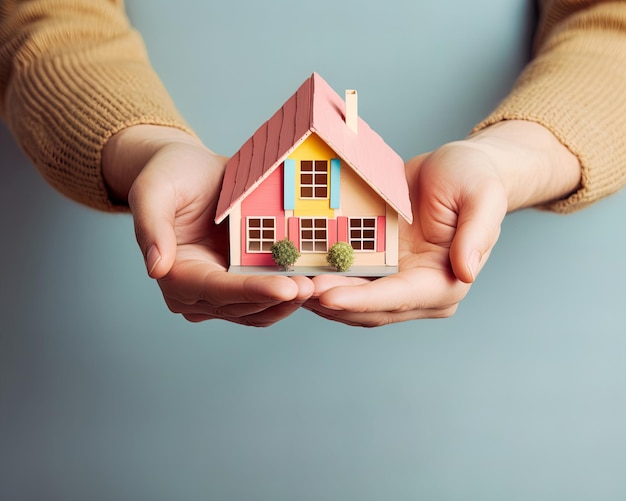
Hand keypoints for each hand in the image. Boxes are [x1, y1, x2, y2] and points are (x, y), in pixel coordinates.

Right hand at [103, 125, 312, 325]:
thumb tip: (155, 268)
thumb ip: (151, 226)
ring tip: (320, 286)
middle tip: (314, 287)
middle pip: (241, 306)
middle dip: (278, 299)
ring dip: (288, 303)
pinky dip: (288, 296)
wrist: (189, 171)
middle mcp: (195, 292)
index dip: (251, 291)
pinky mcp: (240, 285)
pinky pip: (267, 300)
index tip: (285, 288)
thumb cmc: (169, 175)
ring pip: (258, 311)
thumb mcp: (153, 190)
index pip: (216, 290)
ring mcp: (219, 293)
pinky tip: (313, 282)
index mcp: (173, 273)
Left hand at [306, 120, 580, 326]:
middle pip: (368, 309)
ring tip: (286, 284)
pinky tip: (296, 270)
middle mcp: (418, 292)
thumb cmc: (473, 179)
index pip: (399, 299)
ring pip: (352, 303)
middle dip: (331, 302)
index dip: (362, 301)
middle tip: (294, 290)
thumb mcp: (482, 196)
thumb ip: (477, 234)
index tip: (328, 296)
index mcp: (444, 282)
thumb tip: (467, 273)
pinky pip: (346, 281)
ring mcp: (395, 283)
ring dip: (320, 297)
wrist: (455, 168)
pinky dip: (322, 280)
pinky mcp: (377, 270)